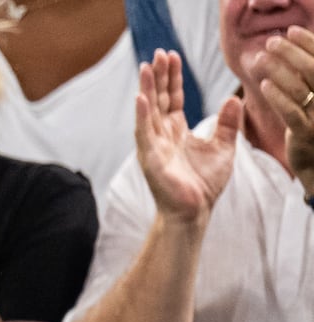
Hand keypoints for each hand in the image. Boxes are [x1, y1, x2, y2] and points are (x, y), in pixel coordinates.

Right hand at [136, 50, 241, 221]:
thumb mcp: (224, 148)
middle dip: (158, 77)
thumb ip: (228, 123)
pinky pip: (145, 133)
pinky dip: (143, 116)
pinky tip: (142, 98)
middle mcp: (162, 136)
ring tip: (147, 68)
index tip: (172, 57)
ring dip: (147, 89)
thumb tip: (235, 98)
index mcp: (176, 132)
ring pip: (149, 112)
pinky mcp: (151, 159)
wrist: (194, 212)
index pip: (173, 99)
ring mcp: (154, 146)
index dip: (173, 79)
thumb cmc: (204, 185)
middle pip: (159, 100)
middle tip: (158, 53)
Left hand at [260, 27, 313, 196]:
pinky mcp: (306, 134)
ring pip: (300, 88)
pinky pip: (291, 111)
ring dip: (279, 70)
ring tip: (262, 58)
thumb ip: (308, 77)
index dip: (310, 43)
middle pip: (313, 70)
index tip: (292, 31)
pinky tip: (264, 84)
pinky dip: (277, 96)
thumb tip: (294, 47)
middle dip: (292, 52)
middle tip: (271, 41)